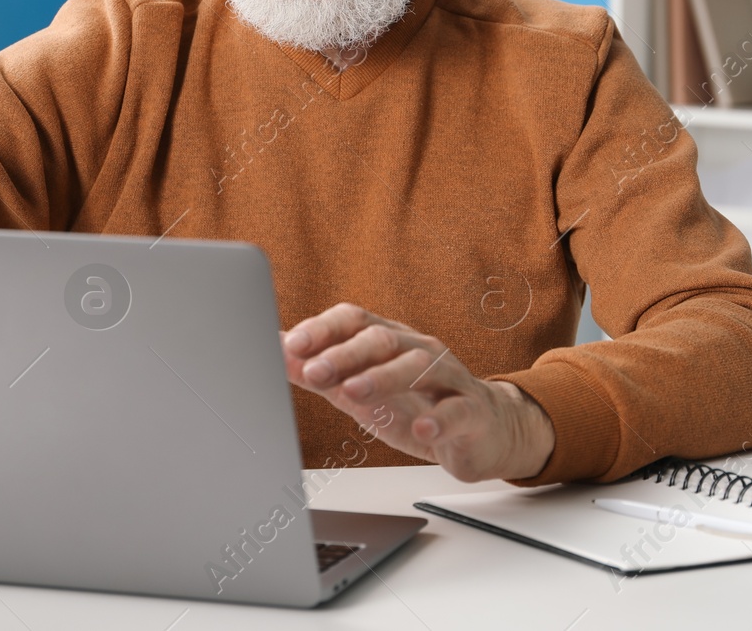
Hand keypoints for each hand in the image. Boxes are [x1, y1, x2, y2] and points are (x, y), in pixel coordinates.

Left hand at [282, 303, 554, 482]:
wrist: (480, 431)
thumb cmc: (414, 405)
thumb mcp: (358, 389)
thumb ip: (317, 371)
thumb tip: (270, 351)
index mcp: (388, 340)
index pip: (353, 320)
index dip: (322, 329)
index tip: (292, 344)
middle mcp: (418, 349)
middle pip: (382, 340)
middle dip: (345, 355)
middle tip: (314, 371)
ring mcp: (449, 377)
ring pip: (419, 368)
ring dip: (383, 379)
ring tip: (354, 394)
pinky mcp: (472, 410)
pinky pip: (457, 410)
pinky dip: (438, 419)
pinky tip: (422, 429)